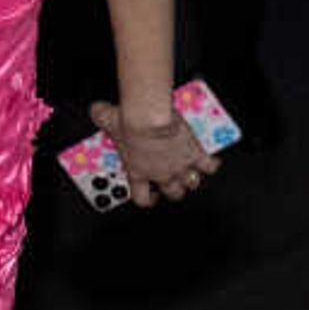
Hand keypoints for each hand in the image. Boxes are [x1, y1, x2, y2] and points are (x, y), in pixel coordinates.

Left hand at [93, 100, 208, 205]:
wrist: (150, 118)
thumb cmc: (129, 122)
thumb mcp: (108, 120)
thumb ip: (101, 118)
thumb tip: (97, 111)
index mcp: (138, 172)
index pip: (142, 197)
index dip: (147, 199)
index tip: (150, 195)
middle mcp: (160, 174)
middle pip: (173, 192)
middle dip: (174, 189)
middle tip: (173, 180)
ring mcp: (179, 166)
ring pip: (191, 183)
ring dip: (192, 178)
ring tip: (192, 171)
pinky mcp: (195, 156)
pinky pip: (209, 166)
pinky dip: (211, 163)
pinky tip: (210, 159)